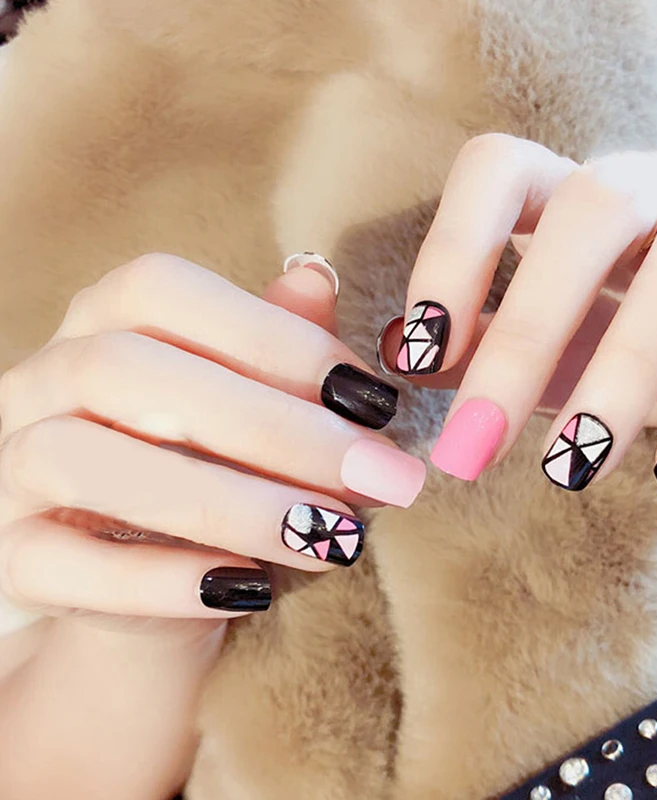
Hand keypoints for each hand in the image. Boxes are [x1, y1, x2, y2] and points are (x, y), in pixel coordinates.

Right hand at [0, 253, 424, 620]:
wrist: (146, 577)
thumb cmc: (214, 467)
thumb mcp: (251, 404)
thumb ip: (279, 345)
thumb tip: (318, 278)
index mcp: (103, 320)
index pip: (162, 288)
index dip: (273, 336)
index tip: (370, 400)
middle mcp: (42, 379)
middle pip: (127, 370)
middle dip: (270, 426)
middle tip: (375, 475)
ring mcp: (11, 466)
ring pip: (83, 461)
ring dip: (228, 503)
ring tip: (333, 538)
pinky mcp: (7, 557)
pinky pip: (58, 564)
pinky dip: (162, 581)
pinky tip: (251, 589)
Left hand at [380, 135, 656, 493]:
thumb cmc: (623, 341)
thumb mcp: (543, 343)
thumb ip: (473, 344)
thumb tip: (391, 358)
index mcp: (568, 192)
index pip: (497, 171)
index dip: (452, 250)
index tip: (420, 354)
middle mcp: (652, 188)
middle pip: (587, 212)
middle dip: (524, 333)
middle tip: (475, 445)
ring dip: (622, 371)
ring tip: (572, 469)